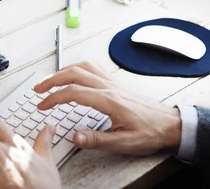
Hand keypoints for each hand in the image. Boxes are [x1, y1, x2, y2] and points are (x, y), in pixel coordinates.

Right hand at [33, 62, 180, 155]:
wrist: (171, 124)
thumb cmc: (150, 132)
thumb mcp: (124, 143)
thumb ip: (97, 139)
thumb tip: (75, 136)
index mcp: (108, 100)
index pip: (73, 92)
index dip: (54, 98)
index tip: (42, 105)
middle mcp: (109, 87)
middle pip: (74, 73)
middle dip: (52, 79)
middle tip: (38, 89)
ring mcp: (112, 83)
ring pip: (83, 67)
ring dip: (63, 71)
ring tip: (50, 80)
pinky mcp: (116, 84)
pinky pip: (93, 68)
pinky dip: (77, 68)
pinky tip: (74, 74)